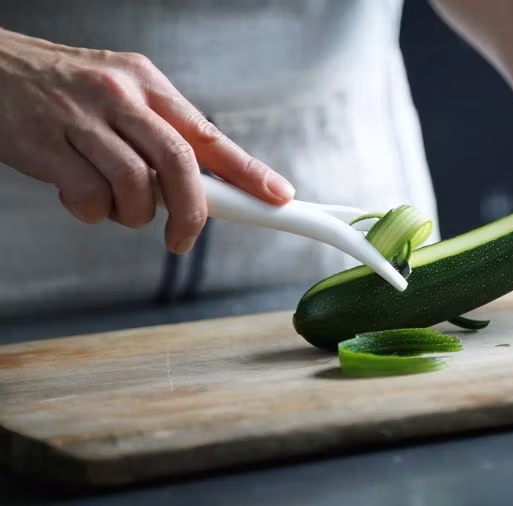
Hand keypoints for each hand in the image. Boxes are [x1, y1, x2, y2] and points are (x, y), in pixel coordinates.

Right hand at [0, 29, 294, 252]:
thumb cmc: (63, 90)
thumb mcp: (121, 94)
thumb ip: (160, 133)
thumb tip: (206, 184)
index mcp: (147, 84)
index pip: (209, 134)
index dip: (248, 171)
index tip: (277, 196)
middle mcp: (119, 96)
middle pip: (180, 163)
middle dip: (192, 211)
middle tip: (184, 239)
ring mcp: (80, 119)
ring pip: (135, 185)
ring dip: (133, 214)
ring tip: (116, 207)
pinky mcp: (43, 143)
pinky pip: (86, 196)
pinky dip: (91, 212)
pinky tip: (80, 198)